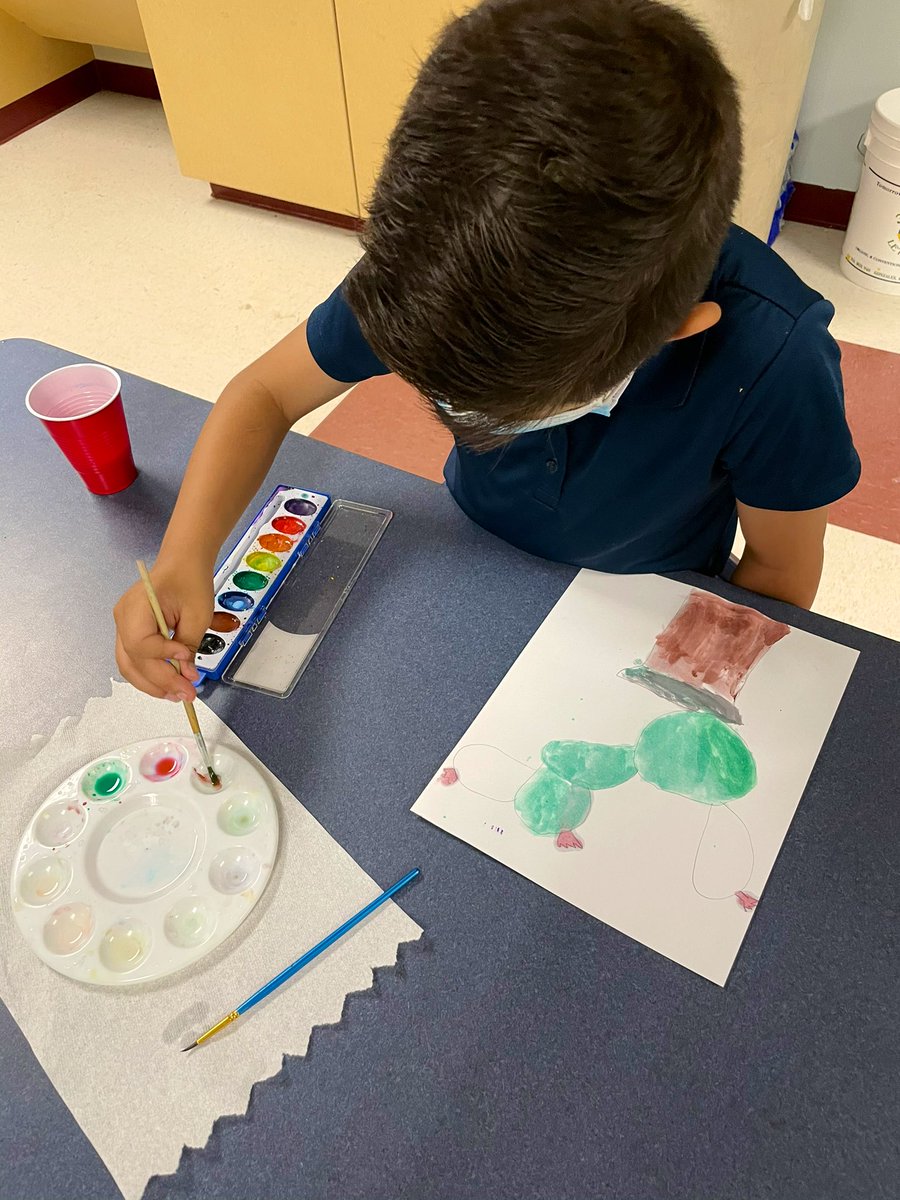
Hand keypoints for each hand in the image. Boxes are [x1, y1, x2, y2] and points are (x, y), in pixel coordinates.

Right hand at [114, 559, 212, 699]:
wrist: (184, 562)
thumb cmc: (190, 579)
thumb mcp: (197, 613)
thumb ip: (189, 646)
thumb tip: (186, 675)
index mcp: (135, 608)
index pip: (141, 644)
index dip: (164, 657)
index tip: (187, 660)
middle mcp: (122, 618)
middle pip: (132, 661)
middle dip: (160, 682)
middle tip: (186, 693)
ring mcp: (123, 626)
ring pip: (129, 665)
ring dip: (153, 684)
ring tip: (177, 694)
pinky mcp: (131, 632)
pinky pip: (135, 659)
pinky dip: (150, 673)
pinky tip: (169, 683)